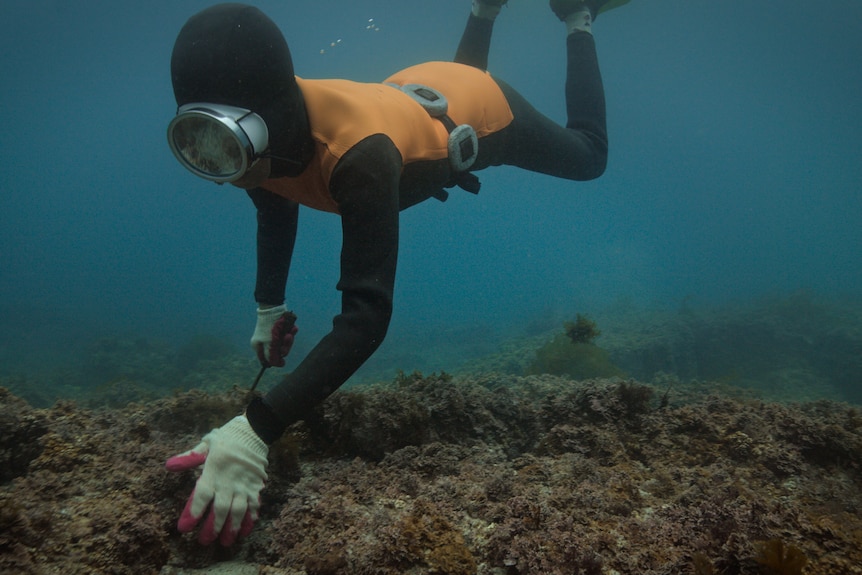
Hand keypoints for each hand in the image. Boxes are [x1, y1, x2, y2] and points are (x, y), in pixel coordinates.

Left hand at [165, 415, 267, 544]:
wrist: (255, 430)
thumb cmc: (227, 437)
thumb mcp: (207, 443)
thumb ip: (189, 457)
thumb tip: (168, 465)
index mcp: (214, 470)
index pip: (202, 495)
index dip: (193, 512)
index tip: (185, 528)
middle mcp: (229, 480)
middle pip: (220, 508)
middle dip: (212, 526)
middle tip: (204, 541)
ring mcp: (244, 484)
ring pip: (238, 511)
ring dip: (232, 527)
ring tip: (226, 542)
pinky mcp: (256, 486)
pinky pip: (254, 505)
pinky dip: (250, 519)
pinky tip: (245, 531)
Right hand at [250, 305, 297, 366]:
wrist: (273, 309)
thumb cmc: (268, 327)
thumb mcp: (269, 344)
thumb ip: (272, 356)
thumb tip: (275, 364)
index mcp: (259, 346)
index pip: (268, 359)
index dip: (276, 361)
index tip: (283, 362)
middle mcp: (266, 342)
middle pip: (278, 352)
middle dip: (285, 347)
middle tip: (286, 341)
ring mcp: (274, 336)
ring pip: (285, 344)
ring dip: (289, 340)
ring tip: (289, 334)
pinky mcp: (281, 329)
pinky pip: (289, 334)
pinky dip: (292, 332)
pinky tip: (292, 329)